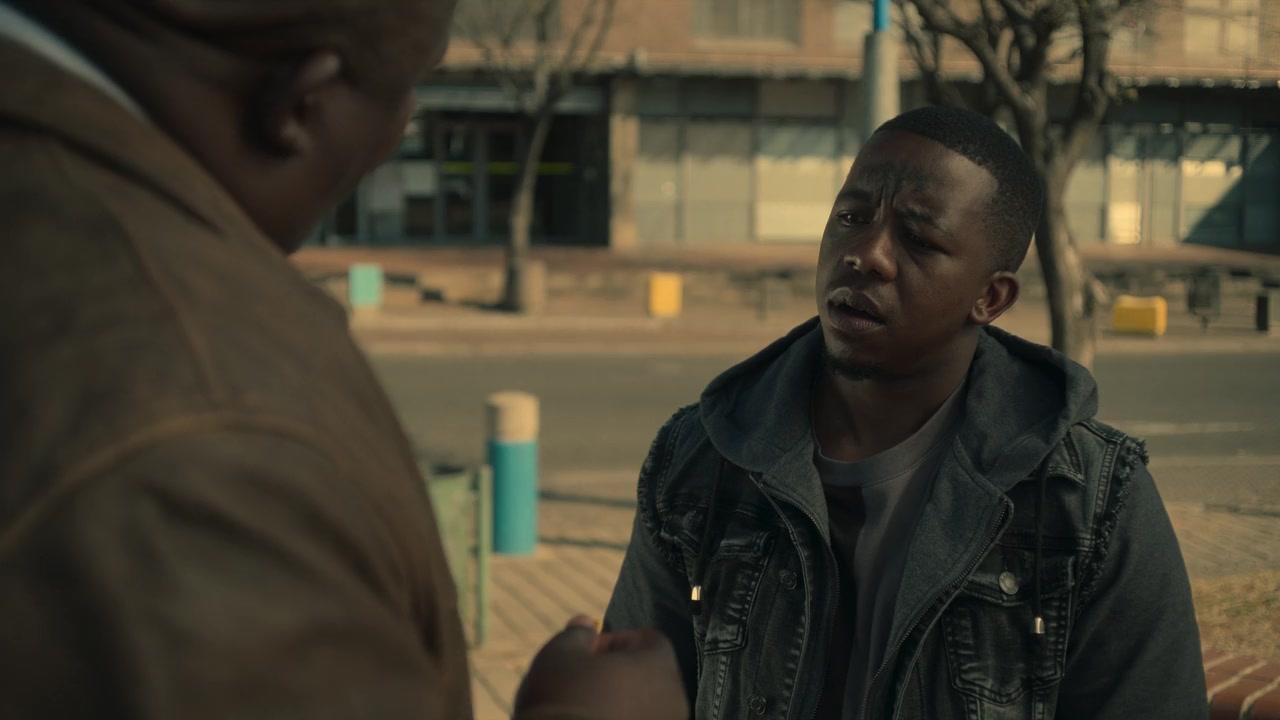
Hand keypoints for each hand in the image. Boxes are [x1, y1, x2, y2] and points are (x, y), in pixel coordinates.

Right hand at [513, 616, 689, 719]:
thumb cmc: (563, 700)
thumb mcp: (561, 655)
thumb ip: (578, 634)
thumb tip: (585, 623)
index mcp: (659, 667)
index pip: (650, 640)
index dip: (617, 641)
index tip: (589, 652)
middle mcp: (674, 699)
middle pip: (650, 674)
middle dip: (619, 672)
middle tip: (584, 680)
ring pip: (646, 705)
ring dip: (621, 701)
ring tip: (587, 707)